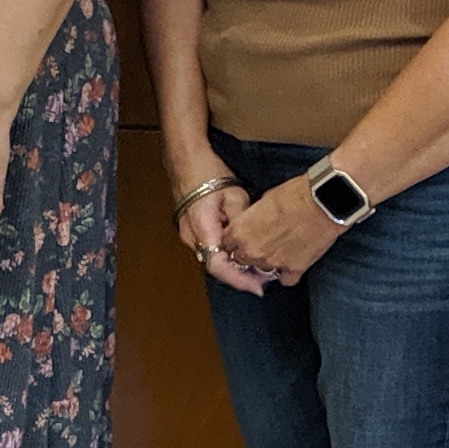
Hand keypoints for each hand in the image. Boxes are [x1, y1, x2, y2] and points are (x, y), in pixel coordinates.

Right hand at [177, 181, 269, 295]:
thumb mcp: (234, 194)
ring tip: (255, 269)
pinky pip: (206, 249)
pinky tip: (239, 254)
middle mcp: (190, 236)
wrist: (185, 159)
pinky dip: (223, 256)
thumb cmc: (208, 172)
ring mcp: (187, 233)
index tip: (258, 288)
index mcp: (202, 228)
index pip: (219, 266)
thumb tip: (251, 241)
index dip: (239, 280)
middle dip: (239, 276)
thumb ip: (242, 222)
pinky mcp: (189, 229)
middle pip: (215, 266)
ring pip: (210, 258)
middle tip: (263, 280)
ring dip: (231, 267)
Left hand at [218, 177, 346, 291]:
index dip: (236, 241)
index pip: (227, 245)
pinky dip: (289, 273)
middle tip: (264, 244)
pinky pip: (286, 280)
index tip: (244, 238)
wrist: (323, 201)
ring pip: (262, 271)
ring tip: (282, 250)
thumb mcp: (262, 201)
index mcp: (239, 232)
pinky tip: (294, 262)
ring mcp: (272, 262)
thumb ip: (251, 219)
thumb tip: (252, 225)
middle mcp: (251, 251)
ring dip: (269, 263)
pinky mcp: (294, 269)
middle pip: (241, 261)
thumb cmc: (293, 194)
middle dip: (249, 254)